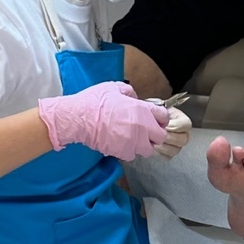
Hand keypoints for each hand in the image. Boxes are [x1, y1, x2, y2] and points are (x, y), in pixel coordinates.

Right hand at [37, 81, 169, 160]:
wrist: (79, 118)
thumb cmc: (94, 101)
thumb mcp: (114, 88)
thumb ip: (129, 92)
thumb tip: (134, 97)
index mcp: (142, 110)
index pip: (164, 117)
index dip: (160, 118)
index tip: (155, 120)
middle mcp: (142, 128)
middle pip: (160, 137)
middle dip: (155, 135)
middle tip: (146, 132)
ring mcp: (133, 142)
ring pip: (148, 150)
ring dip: (142, 145)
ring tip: (132, 140)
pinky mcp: (122, 153)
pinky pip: (132, 156)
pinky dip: (128, 152)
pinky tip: (120, 144)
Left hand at [151, 105, 191, 159]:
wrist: (148, 121)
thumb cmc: (155, 114)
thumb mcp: (159, 109)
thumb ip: (162, 112)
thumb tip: (162, 119)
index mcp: (184, 122)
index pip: (185, 125)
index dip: (174, 126)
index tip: (164, 125)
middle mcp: (184, 135)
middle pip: (182, 140)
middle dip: (168, 137)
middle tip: (157, 134)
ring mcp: (178, 146)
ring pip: (175, 150)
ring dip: (162, 146)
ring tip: (152, 141)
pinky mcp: (170, 154)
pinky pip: (167, 157)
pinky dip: (159, 153)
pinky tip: (152, 147)